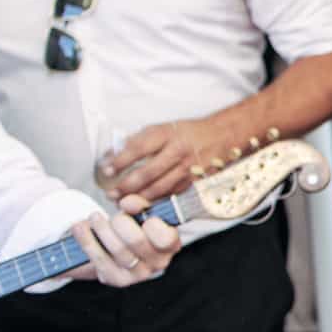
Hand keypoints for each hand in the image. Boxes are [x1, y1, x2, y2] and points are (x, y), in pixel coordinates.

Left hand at [64, 195, 180, 285]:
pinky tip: (81, 228)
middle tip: (114, 217)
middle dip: (120, 223)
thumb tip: (127, 204)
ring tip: (93, 217)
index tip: (143, 217)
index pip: (166, 238)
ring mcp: (139, 274)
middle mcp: (158, 263)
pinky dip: (87, 241)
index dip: (152, 225)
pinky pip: (100, 260)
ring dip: (101, 229)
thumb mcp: (140, 212)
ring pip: (117, 249)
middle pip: (136, 241)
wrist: (114, 248)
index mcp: (171, 244)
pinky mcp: (118, 280)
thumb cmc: (134, 227)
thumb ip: (138, 204)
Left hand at [100, 118, 253, 201]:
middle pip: (148, 172)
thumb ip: (140, 140)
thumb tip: (114, 153)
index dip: (120, 161)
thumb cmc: (190, 132)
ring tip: (123, 202)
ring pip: (160, 187)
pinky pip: (173, 193)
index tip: (107, 170)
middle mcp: (178, 150)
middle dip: (126, 185)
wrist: (223, 135)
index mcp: (167, 133)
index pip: (138, 148)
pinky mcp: (196, 180)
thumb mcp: (164, 127)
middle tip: (111, 193)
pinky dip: (157, 200)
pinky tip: (145, 203)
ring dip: (139, 197)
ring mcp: (189, 167)